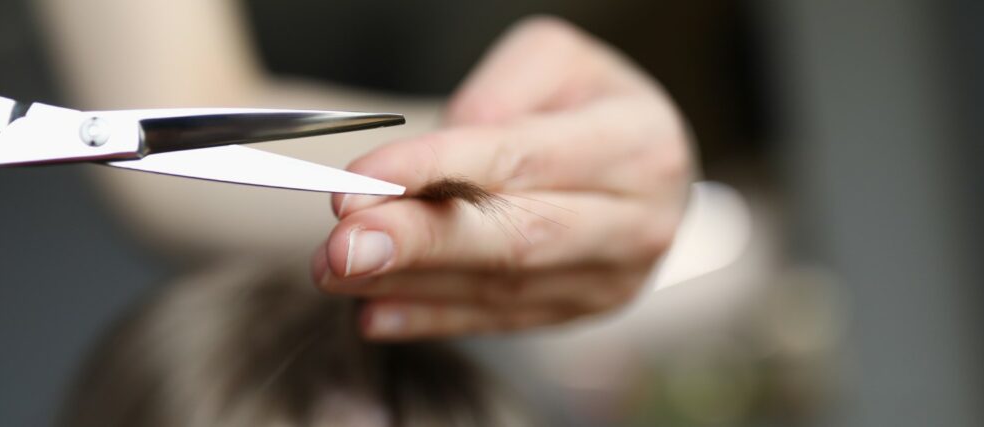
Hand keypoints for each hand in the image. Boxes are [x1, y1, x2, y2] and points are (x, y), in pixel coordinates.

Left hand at [312, 16, 692, 339]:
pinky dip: (430, 318)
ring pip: (496, 288)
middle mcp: (633, 221)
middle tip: (342, 246)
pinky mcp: (577, 310)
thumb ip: (497, 93)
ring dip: (407, 283)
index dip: (433, 170)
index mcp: (636, 145)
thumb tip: (436, 161)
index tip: (360, 181)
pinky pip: (496, 321)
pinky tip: (374, 312)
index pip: (519, 159)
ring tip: (335, 271)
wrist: (648, 162)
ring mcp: (609, 278)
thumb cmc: (590, 102)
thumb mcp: (555, 60)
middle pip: (512, 239)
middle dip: (417, 243)